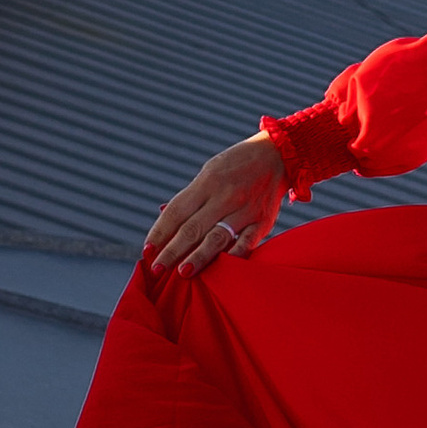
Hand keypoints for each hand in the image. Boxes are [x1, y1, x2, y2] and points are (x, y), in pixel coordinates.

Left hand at [144, 136, 286, 279]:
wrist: (279, 154)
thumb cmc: (237, 164)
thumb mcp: (210, 171)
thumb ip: (191, 196)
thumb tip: (165, 217)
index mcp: (207, 182)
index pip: (176, 211)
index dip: (160, 232)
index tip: (147, 250)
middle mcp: (224, 196)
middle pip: (192, 228)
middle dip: (172, 251)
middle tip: (157, 268)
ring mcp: (245, 209)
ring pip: (217, 238)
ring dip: (198, 257)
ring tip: (183, 272)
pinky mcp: (263, 221)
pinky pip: (247, 242)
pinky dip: (234, 256)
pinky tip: (221, 269)